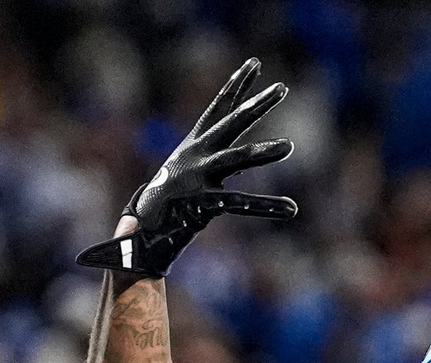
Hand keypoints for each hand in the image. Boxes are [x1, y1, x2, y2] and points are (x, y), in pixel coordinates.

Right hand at [77, 57, 296, 276]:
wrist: (139, 230)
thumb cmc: (168, 200)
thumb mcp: (187, 169)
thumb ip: (212, 153)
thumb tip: (233, 148)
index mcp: (194, 144)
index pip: (219, 107)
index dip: (237, 85)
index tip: (254, 64)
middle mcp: (197, 154)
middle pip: (232, 123)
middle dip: (256, 105)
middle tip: (281, 88)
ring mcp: (199, 177)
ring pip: (236, 159)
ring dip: (262, 152)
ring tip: (289, 146)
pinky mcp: (202, 203)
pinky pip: (239, 203)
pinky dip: (266, 206)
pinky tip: (290, 208)